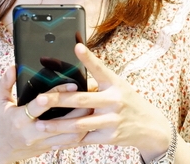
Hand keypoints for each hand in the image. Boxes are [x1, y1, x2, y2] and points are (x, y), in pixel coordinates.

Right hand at [0, 66, 89, 163]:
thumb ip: (5, 82)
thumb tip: (14, 67)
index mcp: (19, 119)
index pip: (41, 105)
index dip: (57, 94)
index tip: (72, 85)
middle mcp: (32, 132)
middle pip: (61, 122)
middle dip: (78, 110)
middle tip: (92, 96)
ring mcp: (42, 142)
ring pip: (69, 136)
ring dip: (83, 122)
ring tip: (94, 108)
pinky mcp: (48, 148)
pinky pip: (68, 143)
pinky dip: (80, 134)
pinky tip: (88, 122)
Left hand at [32, 43, 173, 161]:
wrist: (149, 126)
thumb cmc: (127, 101)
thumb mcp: (118, 86)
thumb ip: (98, 81)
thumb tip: (75, 68)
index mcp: (114, 84)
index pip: (100, 68)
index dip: (88, 58)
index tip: (77, 47)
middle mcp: (114, 101)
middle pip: (81, 100)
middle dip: (58, 100)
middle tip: (39, 100)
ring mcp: (112, 120)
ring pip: (79, 124)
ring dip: (57, 126)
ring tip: (40, 125)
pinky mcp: (109, 137)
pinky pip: (84, 140)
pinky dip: (68, 142)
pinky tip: (54, 143)